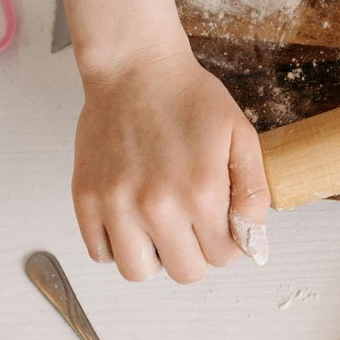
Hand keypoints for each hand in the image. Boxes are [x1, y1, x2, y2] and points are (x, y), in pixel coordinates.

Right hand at [73, 43, 268, 282]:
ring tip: (157, 227)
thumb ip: (253, 192)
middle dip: (194, 253)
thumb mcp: (240, 136)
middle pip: (185, 272)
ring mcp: (116, 204)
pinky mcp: (86, 198)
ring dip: (153, 256)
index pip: (223, 257)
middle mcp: (157, 205)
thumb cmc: (189, 99)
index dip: (225, 242)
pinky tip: (129, 219)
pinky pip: (100, 252)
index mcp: (200, 193)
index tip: (216, 221)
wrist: (135, 67)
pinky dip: (116, 244)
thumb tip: (251, 241)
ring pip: (138, 271)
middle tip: (189, 224)